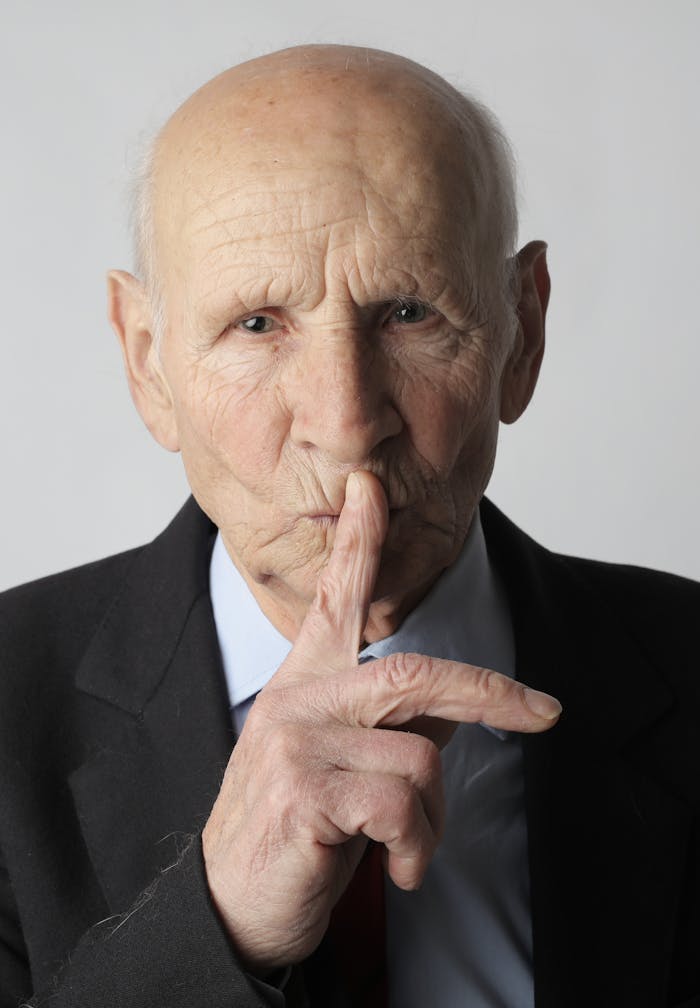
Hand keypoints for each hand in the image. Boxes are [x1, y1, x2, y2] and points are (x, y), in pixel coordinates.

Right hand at [202, 471, 560, 970]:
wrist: (231, 904)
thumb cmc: (297, 831)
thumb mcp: (346, 770)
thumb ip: (392, 727)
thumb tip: (457, 711)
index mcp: (305, 685)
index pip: (334, 599)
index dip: (357, 541)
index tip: (369, 488)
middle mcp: (297, 700)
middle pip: (415, 673)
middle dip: (492, 693)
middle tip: (544, 713)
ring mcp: (296, 742)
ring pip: (422, 756)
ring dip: (436, 819)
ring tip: (408, 851)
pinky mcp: (302, 791)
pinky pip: (403, 804)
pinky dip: (418, 847)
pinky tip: (396, 870)